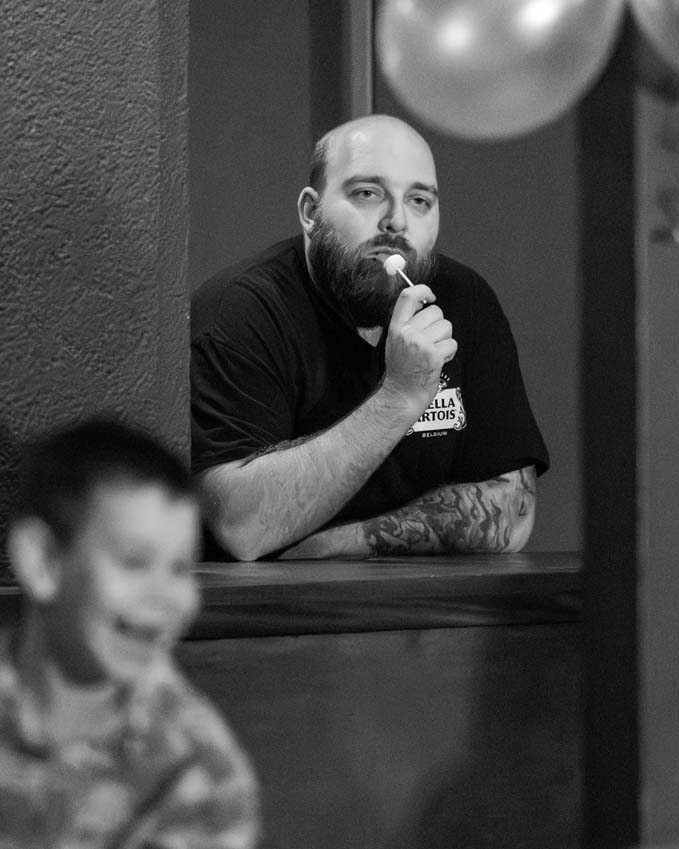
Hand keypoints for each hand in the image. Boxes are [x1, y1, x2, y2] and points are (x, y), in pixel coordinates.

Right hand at [382, 285, 456, 413]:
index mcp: (396, 327)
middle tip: (431, 342)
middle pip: (436, 311)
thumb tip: (425, 304)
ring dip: (445, 340)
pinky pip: (452, 344)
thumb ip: (408, 323)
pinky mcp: (434, 356)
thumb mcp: (395, 342)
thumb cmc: (401, 371)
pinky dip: (449, 354)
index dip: (424, 289)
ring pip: (447, 327)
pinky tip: (437, 362)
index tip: (431, 296)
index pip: (408, 297)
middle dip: (439, 325)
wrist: (401, 396)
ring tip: (433, 353)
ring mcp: (420, 344)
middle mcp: (407, 333)